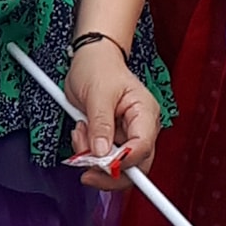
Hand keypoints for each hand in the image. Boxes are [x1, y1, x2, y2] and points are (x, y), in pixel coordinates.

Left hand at [65, 39, 160, 187]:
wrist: (91, 58)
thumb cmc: (99, 67)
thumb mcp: (97, 92)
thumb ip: (100, 123)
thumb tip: (101, 152)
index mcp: (145, 113)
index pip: (143, 148)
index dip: (123, 162)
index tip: (101, 164)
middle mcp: (140, 127)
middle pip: (134, 166)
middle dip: (107, 168)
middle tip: (84, 163)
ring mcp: (126, 134)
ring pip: (115, 165)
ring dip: (91, 156)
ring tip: (80, 131)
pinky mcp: (112, 138)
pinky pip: (102, 157)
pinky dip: (87, 152)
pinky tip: (81, 132)